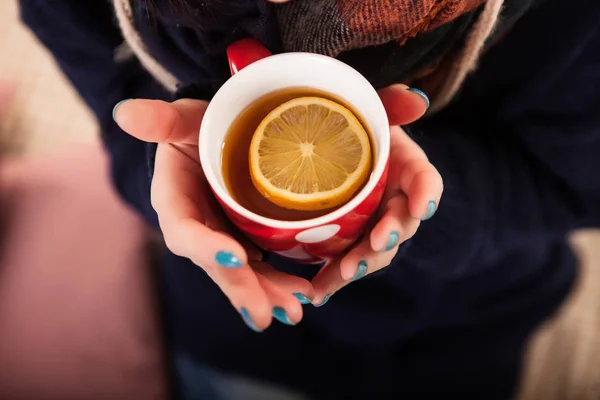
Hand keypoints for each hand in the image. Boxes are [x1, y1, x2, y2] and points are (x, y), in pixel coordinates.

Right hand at [113, 98, 313, 331]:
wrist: (217, 136)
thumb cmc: (197, 126)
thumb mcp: (182, 119)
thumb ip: (160, 120)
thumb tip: (123, 113)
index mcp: (174, 201)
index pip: (185, 231)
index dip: (207, 247)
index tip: (237, 258)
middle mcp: (196, 228)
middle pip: (216, 264)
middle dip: (241, 289)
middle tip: (266, 314)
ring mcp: (220, 236)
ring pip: (241, 273)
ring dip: (266, 293)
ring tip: (294, 310)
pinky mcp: (242, 238)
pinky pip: (259, 266)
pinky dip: (278, 281)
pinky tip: (303, 292)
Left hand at [311, 85, 443, 305]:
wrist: (326, 148)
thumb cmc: (353, 126)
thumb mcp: (370, 108)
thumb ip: (391, 102)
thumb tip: (417, 99)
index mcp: (405, 169)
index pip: (426, 181)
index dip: (426, 194)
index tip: (422, 207)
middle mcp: (394, 201)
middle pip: (401, 224)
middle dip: (390, 236)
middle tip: (376, 244)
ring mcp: (372, 225)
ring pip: (374, 251)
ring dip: (360, 264)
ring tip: (340, 276)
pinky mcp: (349, 241)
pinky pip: (344, 262)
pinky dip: (332, 279)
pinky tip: (317, 292)